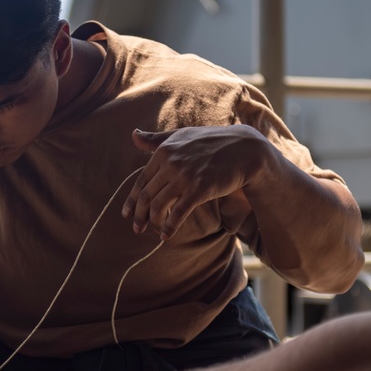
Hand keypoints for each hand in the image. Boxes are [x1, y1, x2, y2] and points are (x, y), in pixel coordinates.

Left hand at [123, 126, 268, 239]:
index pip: (141, 180)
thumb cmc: (211, 143)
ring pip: (160, 205)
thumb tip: (133, 135)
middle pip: (147, 195)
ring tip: (153, 232)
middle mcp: (171, 163)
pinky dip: (170, 226)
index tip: (126, 214)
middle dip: (139, 215)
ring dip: (153, 222)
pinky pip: (179, 212)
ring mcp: (185, 176)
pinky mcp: (200, 189)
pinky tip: (166, 235)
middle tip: (137, 228)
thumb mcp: (181, 136)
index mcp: (163, 151)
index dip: (132, 200)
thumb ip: (156, 139)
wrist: (243, 150)